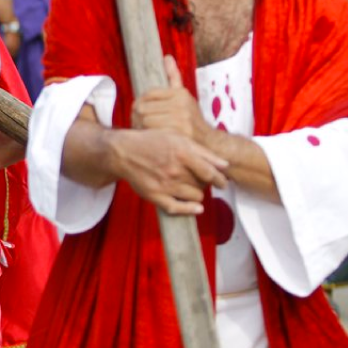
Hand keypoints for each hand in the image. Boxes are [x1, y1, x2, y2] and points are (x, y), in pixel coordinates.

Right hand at [109, 127, 228, 215]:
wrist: (123, 152)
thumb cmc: (150, 142)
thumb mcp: (177, 138)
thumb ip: (202, 151)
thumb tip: (225, 164)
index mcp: (182, 154)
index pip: (210, 173)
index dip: (220, 180)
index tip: (222, 182)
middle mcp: (174, 171)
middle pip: (203, 185)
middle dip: (205, 183)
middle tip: (199, 179)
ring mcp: (164, 185)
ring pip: (195, 196)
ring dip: (197, 193)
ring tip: (190, 186)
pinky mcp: (155, 196)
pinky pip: (178, 209)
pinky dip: (190, 209)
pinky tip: (196, 208)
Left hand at [132, 55, 213, 143]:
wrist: (209, 141)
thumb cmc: (191, 118)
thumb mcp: (184, 96)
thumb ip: (173, 77)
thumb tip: (167, 57)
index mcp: (180, 94)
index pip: (148, 93)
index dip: (140, 102)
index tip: (139, 108)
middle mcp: (181, 104)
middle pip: (143, 107)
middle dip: (137, 114)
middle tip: (137, 120)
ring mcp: (181, 119)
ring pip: (145, 120)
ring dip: (140, 125)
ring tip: (142, 128)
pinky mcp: (178, 134)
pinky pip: (153, 132)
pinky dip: (148, 134)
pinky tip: (149, 135)